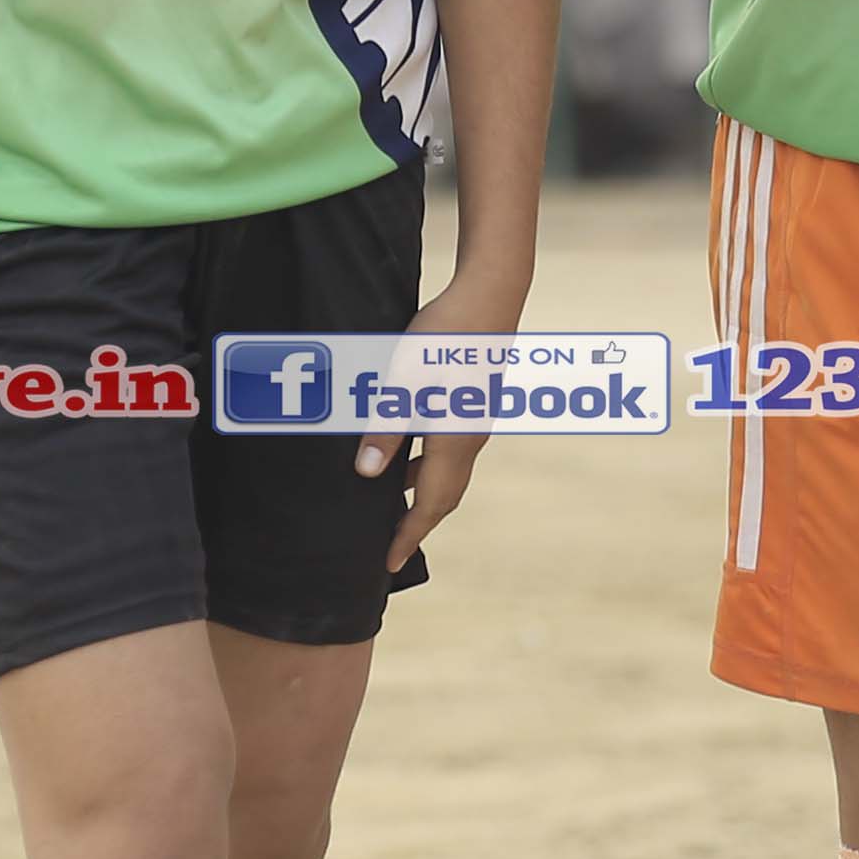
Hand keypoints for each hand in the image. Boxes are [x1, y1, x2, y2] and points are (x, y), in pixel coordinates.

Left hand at [367, 258, 527, 566]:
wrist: (492, 294)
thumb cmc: (445, 334)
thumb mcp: (405, 379)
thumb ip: (386, 428)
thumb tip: (367, 474)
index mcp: (454, 439)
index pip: (429, 504)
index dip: (408, 536)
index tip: (389, 564)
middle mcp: (470, 438)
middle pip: (443, 497)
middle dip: (416, 525)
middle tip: (390, 549)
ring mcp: (474, 421)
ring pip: (446, 474)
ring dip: (420, 496)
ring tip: (390, 509)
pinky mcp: (472, 405)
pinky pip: (449, 453)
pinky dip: (427, 469)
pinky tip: (404, 458)